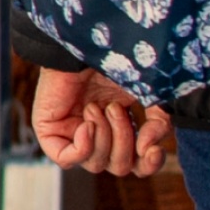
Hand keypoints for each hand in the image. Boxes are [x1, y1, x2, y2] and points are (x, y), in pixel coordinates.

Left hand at [34, 66, 175, 176]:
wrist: (87, 42)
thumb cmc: (119, 63)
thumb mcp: (150, 96)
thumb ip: (159, 125)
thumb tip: (148, 150)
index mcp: (121, 130)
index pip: (137, 165)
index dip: (148, 164)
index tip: (154, 150)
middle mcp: (97, 136)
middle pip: (118, 167)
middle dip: (123, 140)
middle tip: (115, 108)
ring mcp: (72, 135)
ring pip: (96, 164)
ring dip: (104, 136)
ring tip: (97, 107)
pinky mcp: (50, 132)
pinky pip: (66, 160)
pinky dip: (82, 147)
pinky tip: (86, 123)